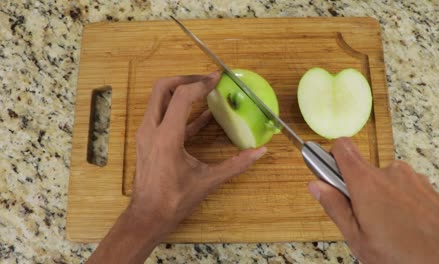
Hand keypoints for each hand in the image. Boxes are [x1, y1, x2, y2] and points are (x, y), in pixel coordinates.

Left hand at [130, 71, 265, 227]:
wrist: (146, 216)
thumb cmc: (173, 201)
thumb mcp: (207, 181)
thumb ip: (236, 164)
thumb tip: (259, 152)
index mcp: (167, 138)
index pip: (182, 97)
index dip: (201, 84)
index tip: (217, 79)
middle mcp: (151, 130)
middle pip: (162, 88)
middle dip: (186, 79)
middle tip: (207, 80)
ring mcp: (146, 134)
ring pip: (159, 98)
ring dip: (180, 91)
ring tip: (205, 91)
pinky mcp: (148, 139)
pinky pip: (162, 115)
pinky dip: (180, 109)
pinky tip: (202, 113)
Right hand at [308, 138, 438, 263]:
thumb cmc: (405, 258)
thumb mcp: (359, 240)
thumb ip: (335, 207)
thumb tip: (315, 185)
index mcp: (367, 182)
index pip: (342, 147)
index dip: (331, 157)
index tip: (328, 173)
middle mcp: (390, 172)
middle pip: (363, 170)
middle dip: (359, 191)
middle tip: (364, 220)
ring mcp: (413, 178)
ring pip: (385, 182)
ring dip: (382, 199)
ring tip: (390, 229)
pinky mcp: (429, 187)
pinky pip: (405, 189)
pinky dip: (401, 203)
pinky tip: (408, 227)